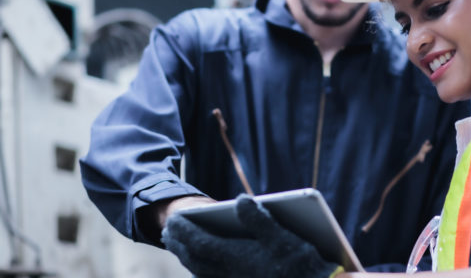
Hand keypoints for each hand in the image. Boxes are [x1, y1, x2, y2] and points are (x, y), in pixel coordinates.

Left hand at [161, 194, 338, 277]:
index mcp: (236, 257)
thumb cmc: (301, 265)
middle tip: (170, 232)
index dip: (185, 230)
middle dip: (180, 244)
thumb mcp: (283, 237)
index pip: (200, 241)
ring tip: (181, 247)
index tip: (172, 219)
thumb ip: (259, 218)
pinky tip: (204, 269)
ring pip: (202, 271)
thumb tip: (240, 200)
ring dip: (188, 258)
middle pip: (196, 258)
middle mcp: (229, 273)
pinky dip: (203, 272)